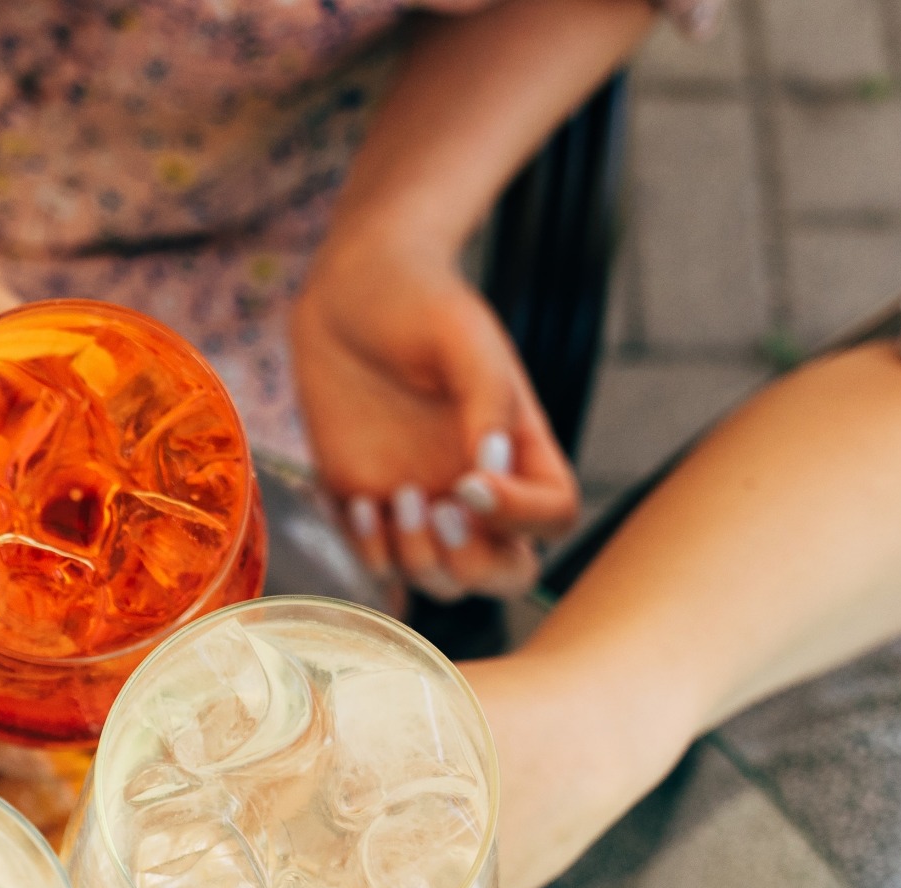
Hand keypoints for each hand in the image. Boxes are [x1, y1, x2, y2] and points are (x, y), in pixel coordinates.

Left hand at [290, 235, 579, 599]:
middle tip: (438, 510)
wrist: (346, 293)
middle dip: (474, 564)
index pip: (554, 515)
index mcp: (521, 450)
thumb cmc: (420, 301)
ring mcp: (424, 504)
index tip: (471, 481)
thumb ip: (485, 396)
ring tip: (390, 495)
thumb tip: (490, 466)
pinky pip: (377, 565)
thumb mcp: (464, 334)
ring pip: (441, 581)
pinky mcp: (369, 507)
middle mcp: (478, 489)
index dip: (522, 517)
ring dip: (416, 558)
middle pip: (506, 573)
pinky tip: (354, 501)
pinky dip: (367, 553)